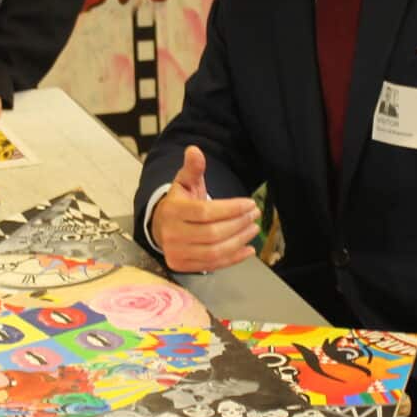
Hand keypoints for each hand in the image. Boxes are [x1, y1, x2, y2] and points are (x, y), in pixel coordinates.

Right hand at [149, 145, 258, 272]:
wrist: (162, 227)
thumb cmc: (179, 203)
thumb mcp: (185, 182)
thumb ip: (193, 168)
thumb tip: (194, 150)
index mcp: (172, 211)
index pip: (205, 212)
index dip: (231, 209)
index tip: (250, 203)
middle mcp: (171, 234)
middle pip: (212, 234)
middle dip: (238, 224)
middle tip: (254, 215)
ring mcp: (176, 253)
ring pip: (215, 252)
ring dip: (239, 241)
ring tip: (253, 229)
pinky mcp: (183, 266)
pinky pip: (213, 266)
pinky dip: (234, 259)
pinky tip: (248, 249)